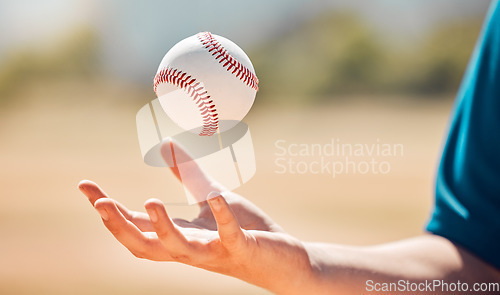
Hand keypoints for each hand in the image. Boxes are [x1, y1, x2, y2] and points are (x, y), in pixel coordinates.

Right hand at [78, 139, 316, 293]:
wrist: (281, 257)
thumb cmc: (243, 228)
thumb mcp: (210, 196)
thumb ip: (187, 174)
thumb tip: (164, 143)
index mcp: (181, 235)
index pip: (136, 225)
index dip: (108, 209)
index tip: (84, 186)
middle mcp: (191, 249)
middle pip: (146, 246)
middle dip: (120, 227)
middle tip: (99, 203)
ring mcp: (216, 252)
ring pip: (180, 249)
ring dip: (163, 229)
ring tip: (149, 202)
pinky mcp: (243, 248)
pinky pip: (229, 236)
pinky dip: (221, 218)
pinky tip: (215, 196)